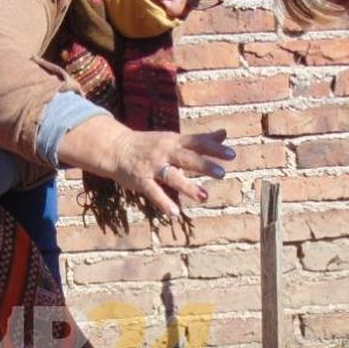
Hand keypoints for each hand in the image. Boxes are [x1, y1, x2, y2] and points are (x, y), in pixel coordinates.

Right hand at [107, 127, 234, 216]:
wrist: (117, 148)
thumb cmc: (151, 145)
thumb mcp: (174, 139)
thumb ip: (200, 139)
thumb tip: (224, 134)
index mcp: (175, 141)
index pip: (197, 143)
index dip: (214, 148)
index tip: (231, 155)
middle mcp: (165, 152)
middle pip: (186, 158)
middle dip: (203, 165)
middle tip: (222, 173)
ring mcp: (152, 167)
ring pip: (171, 176)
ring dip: (188, 186)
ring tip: (204, 196)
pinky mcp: (141, 181)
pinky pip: (153, 192)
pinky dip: (163, 203)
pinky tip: (175, 214)